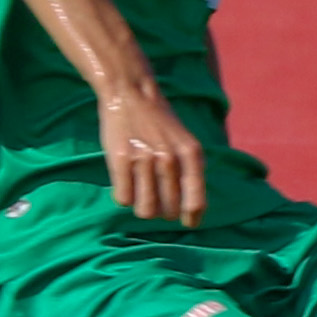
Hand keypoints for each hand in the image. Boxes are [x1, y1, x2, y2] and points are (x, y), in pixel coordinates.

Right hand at [97, 78, 204, 226]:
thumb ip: (190, 170)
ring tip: (140, 194)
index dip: (192, 217)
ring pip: (146, 211)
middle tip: (156, 199)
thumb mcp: (184, 141)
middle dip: (163, 211)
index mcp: (191, 154)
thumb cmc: (159, 123)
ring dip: (142, 208)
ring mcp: (144, 159)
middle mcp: (170, 159)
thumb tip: (192, 210)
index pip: (196, 201)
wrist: (131, 93)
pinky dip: (124, 197)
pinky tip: (125, 183)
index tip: (188, 224)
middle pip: (169, 211)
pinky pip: (123, 199)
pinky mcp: (120, 160)